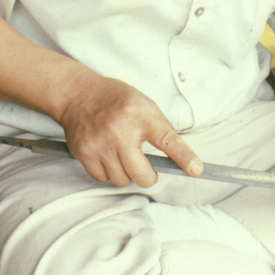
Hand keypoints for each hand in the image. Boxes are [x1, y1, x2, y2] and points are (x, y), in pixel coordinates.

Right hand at [58, 73, 201, 187]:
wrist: (78, 94)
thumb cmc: (115, 99)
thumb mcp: (144, 104)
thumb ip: (160, 129)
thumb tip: (180, 159)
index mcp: (140, 115)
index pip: (167, 140)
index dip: (184, 157)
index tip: (196, 169)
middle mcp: (120, 130)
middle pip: (142, 174)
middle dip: (148, 176)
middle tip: (147, 169)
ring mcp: (100, 144)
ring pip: (122, 180)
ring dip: (127, 174)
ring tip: (123, 156)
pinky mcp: (84, 153)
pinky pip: (103, 178)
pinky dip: (108, 173)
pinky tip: (108, 156)